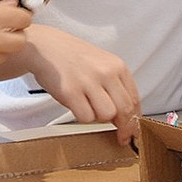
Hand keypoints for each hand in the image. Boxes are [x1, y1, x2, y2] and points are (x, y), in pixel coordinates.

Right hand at [24, 24, 141, 145]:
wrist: (45, 46)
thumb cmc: (72, 57)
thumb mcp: (102, 64)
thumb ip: (115, 86)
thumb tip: (125, 115)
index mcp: (117, 66)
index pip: (135, 99)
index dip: (135, 121)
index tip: (132, 132)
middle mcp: (106, 72)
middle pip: (125, 110)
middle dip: (124, 127)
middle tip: (119, 135)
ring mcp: (88, 81)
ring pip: (107, 115)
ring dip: (99, 118)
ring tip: (88, 107)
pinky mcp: (71, 92)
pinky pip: (86, 117)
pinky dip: (82, 116)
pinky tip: (76, 105)